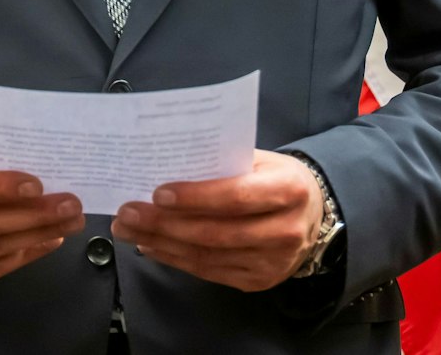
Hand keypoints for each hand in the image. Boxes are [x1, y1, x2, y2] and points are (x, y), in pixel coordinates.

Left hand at [110, 149, 322, 291]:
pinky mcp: (258, 281)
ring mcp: (272, 262)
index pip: (236, 196)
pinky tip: (151, 246)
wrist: (313, 215)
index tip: (157, 193)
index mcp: (288, 189)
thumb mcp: (259, 159)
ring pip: (208, 256)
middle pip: (216, 232)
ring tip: (130, 230)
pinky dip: (175, 259)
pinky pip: (209, 272)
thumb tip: (166, 162)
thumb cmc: (275, 178)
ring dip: (162, 244)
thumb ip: (222, 161)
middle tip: (127, 214)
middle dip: (165, 224)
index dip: (195, 198)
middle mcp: (285, 230)